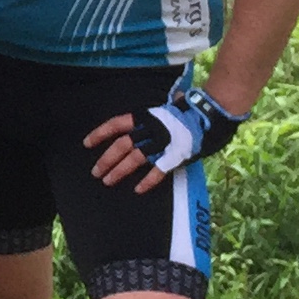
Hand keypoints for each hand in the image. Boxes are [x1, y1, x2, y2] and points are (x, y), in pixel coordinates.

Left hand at [84, 86, 244, 193]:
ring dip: (119, 171)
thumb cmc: (187, 111)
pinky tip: (138, 190)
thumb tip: (138, 120)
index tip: (86, 143)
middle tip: (95, 172)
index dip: (100, 134)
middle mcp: (151, 129)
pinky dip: (148, 181)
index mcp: (146, 116)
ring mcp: (163, 143)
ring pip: (135, 159)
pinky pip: (158, 171)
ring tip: (107, 181)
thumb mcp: (163, 108)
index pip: (116, 124)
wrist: (211, 115)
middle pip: (122, 145)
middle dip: (106, 159)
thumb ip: (149, 117)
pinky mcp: (175, 156)